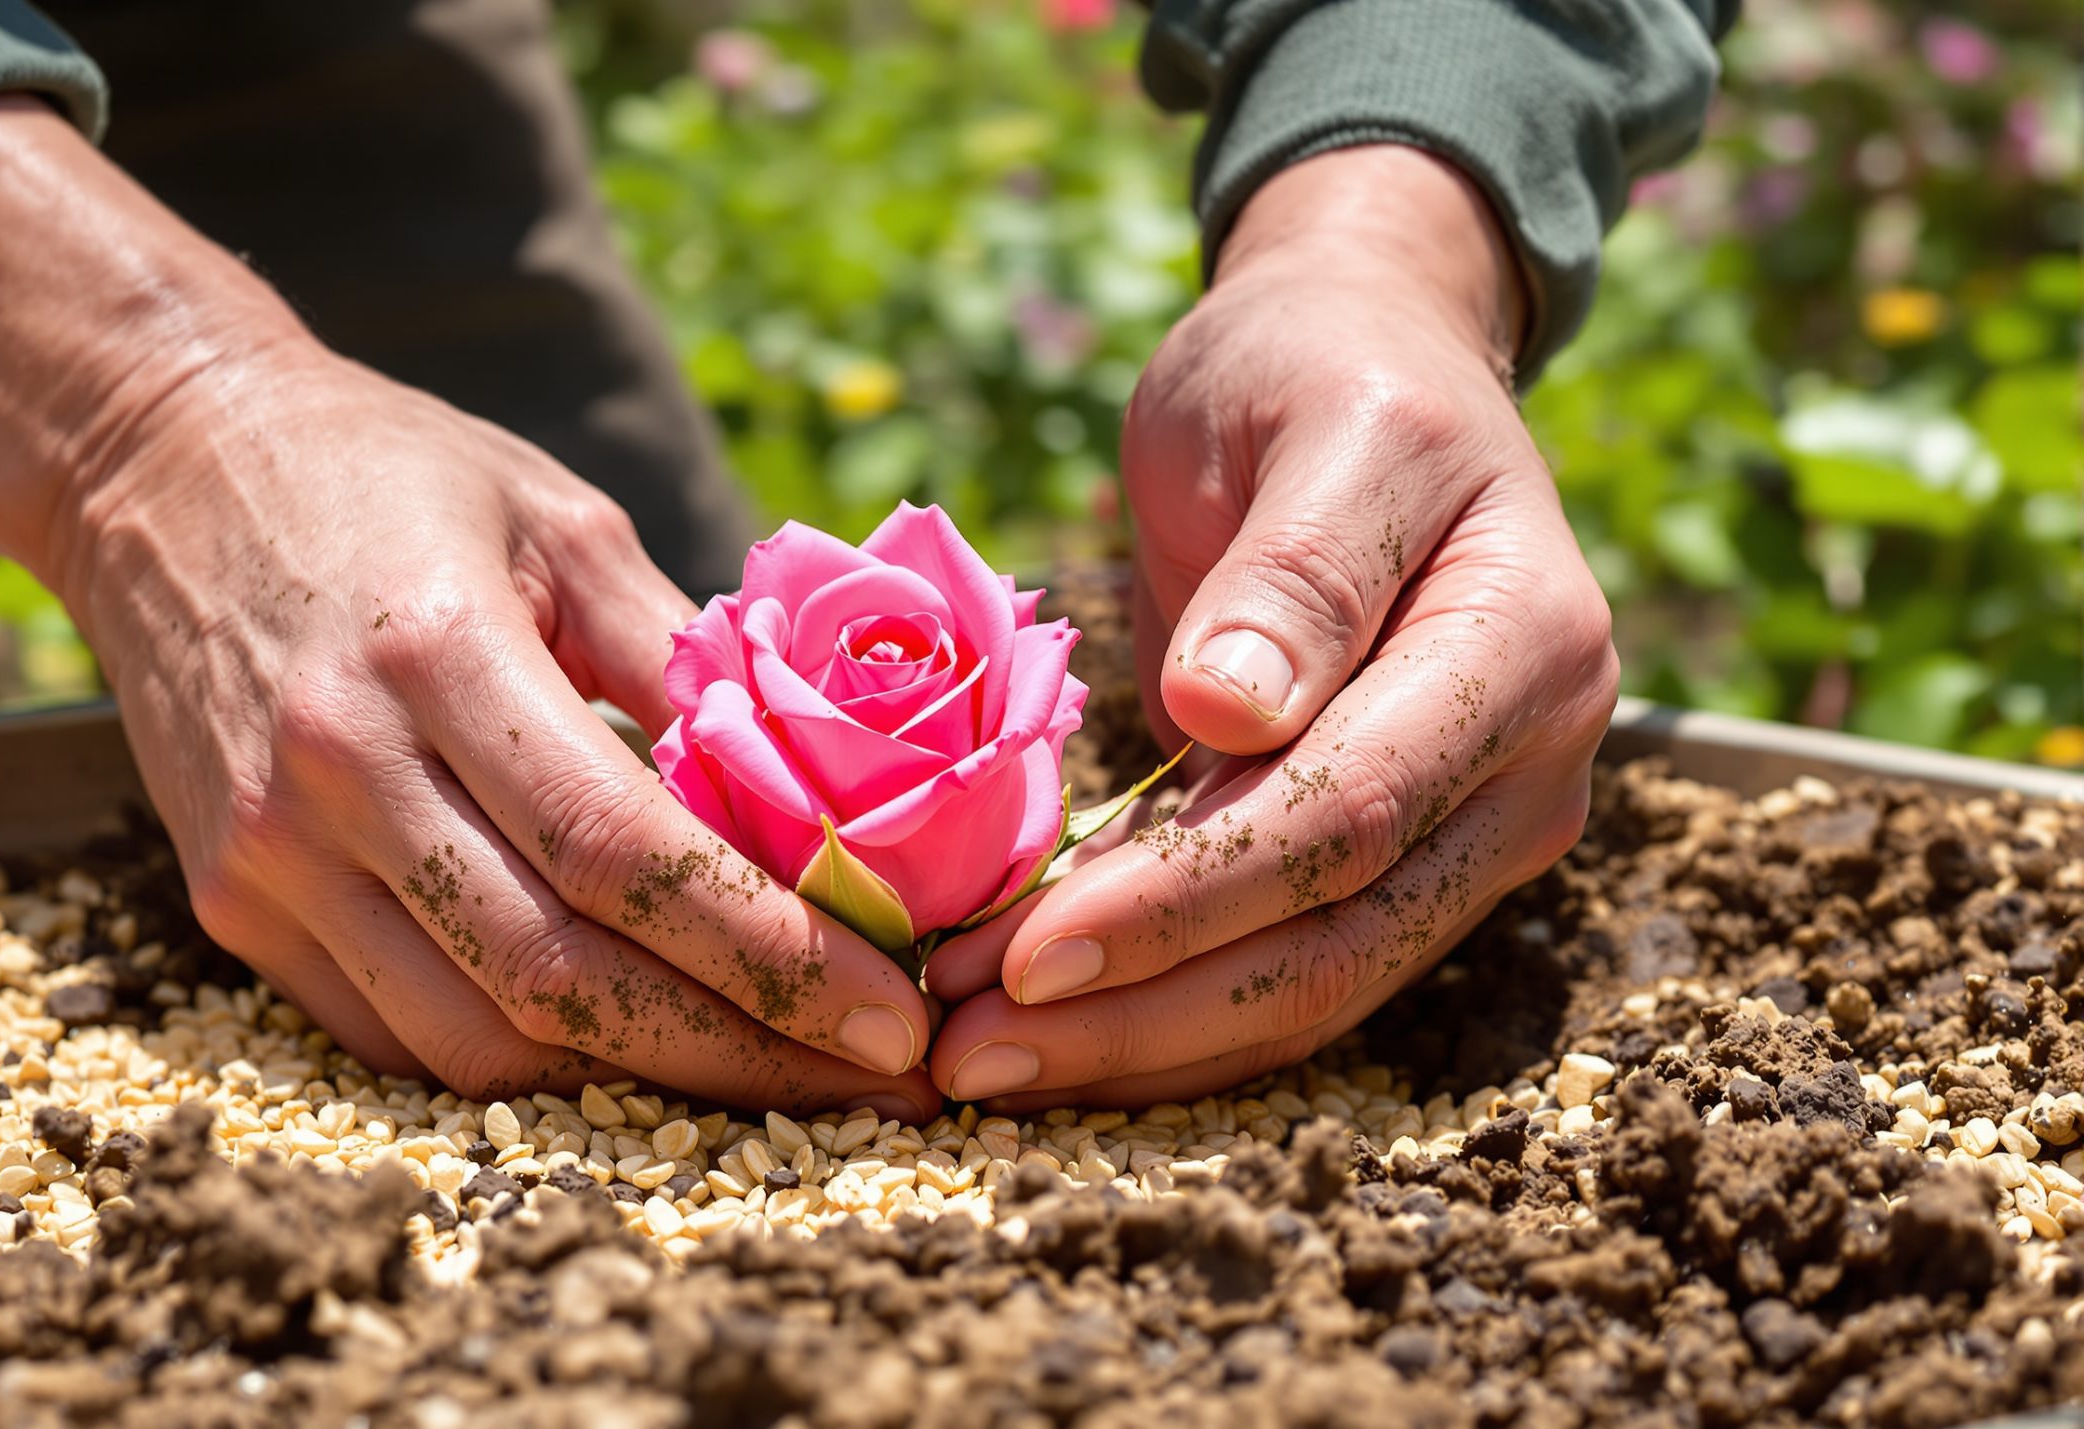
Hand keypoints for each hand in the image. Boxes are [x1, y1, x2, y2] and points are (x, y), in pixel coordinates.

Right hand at [0, 99, 937, 1117]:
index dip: (770, 956)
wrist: (161, 466)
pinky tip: (625, 1044)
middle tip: (870, 1079)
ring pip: (478, 1040)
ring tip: (773, 1070)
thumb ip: (683, 656)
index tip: (890, 1014)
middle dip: (739, 1051)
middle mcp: (339, 774)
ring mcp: (270, 857)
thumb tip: (827, 791)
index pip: (625, 857)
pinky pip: (398, 1038)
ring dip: (641, 1080)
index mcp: (437, 657)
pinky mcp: (234, 904)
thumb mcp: (560, 519)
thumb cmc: (386, 474)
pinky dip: (523, 1061)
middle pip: (561, 979)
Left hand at [927, 146, 1616, 1107]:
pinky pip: (1289, 969)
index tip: (1030, 955)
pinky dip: (1163, 1013)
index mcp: (1524, 646)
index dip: (1188, 900)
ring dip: (1142, 1044)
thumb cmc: (1323, 374)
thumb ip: (1294, 572)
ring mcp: (1473, 827)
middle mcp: (1528, 764)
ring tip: (977, 1064)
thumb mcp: (1309, 424)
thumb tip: (1233, 716)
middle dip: (1144, 1013)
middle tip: (966, 1053)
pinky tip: (1046, 1034)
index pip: (1348, 814)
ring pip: (1313, 987)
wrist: (1367, 364)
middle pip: (1336, 941)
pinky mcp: (1401, 861)